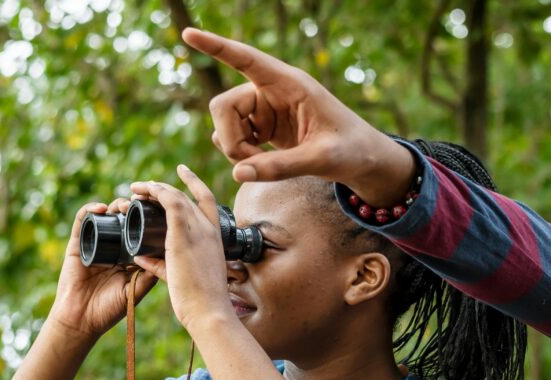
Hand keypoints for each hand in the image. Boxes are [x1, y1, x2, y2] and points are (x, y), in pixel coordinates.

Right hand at [47, 200, 155, 338]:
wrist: (81, 320)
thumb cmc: (109, 309)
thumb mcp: (136, 290)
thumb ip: (150, 274)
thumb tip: (168, 255)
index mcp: (129, 257)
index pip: (140, 232)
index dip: (148, 221)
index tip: (158, 212)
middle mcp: (113, 247)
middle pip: (124, 220)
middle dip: (133, 209)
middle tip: (141, 205)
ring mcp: (95, 244)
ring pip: (106, 217)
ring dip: (115, 206)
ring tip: (124, 205)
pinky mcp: (77, 244)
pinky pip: (82, 222)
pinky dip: (90, 210)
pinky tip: (101, 208)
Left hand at [129, 166, 233, 333]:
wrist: (209, 311)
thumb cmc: (200, 302)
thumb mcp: (181, 277)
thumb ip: (160, 265)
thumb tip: (140, 256)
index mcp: (214, 239)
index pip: (208, 202)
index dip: (195, 184)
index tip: (183, 172)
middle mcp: (210, 230)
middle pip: (190, 196)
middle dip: (167, 187)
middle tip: (146, 186)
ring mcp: (199, 230)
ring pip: (177, 196)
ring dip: (156, 188)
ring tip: (137, 188)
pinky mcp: (184, 234)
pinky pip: (170, 202)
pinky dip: (156, 192)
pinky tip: (142, 191)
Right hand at [181, 27, 415, 206]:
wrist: (362, 160)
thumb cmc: (351, 151)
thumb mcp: (321, 160)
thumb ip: (281, 167)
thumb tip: (238, 174)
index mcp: (291, 84)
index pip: (247, 59)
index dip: (216, 47)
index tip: (188, 33)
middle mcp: (273, 91)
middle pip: (223, 105)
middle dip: (230, 137)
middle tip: (250, 162)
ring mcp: (265, 109)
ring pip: (225, 125)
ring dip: (236, 149)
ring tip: (265, 166)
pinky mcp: (263, 127)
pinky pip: (232, 139)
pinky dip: (241, 157)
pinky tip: (261, 164)